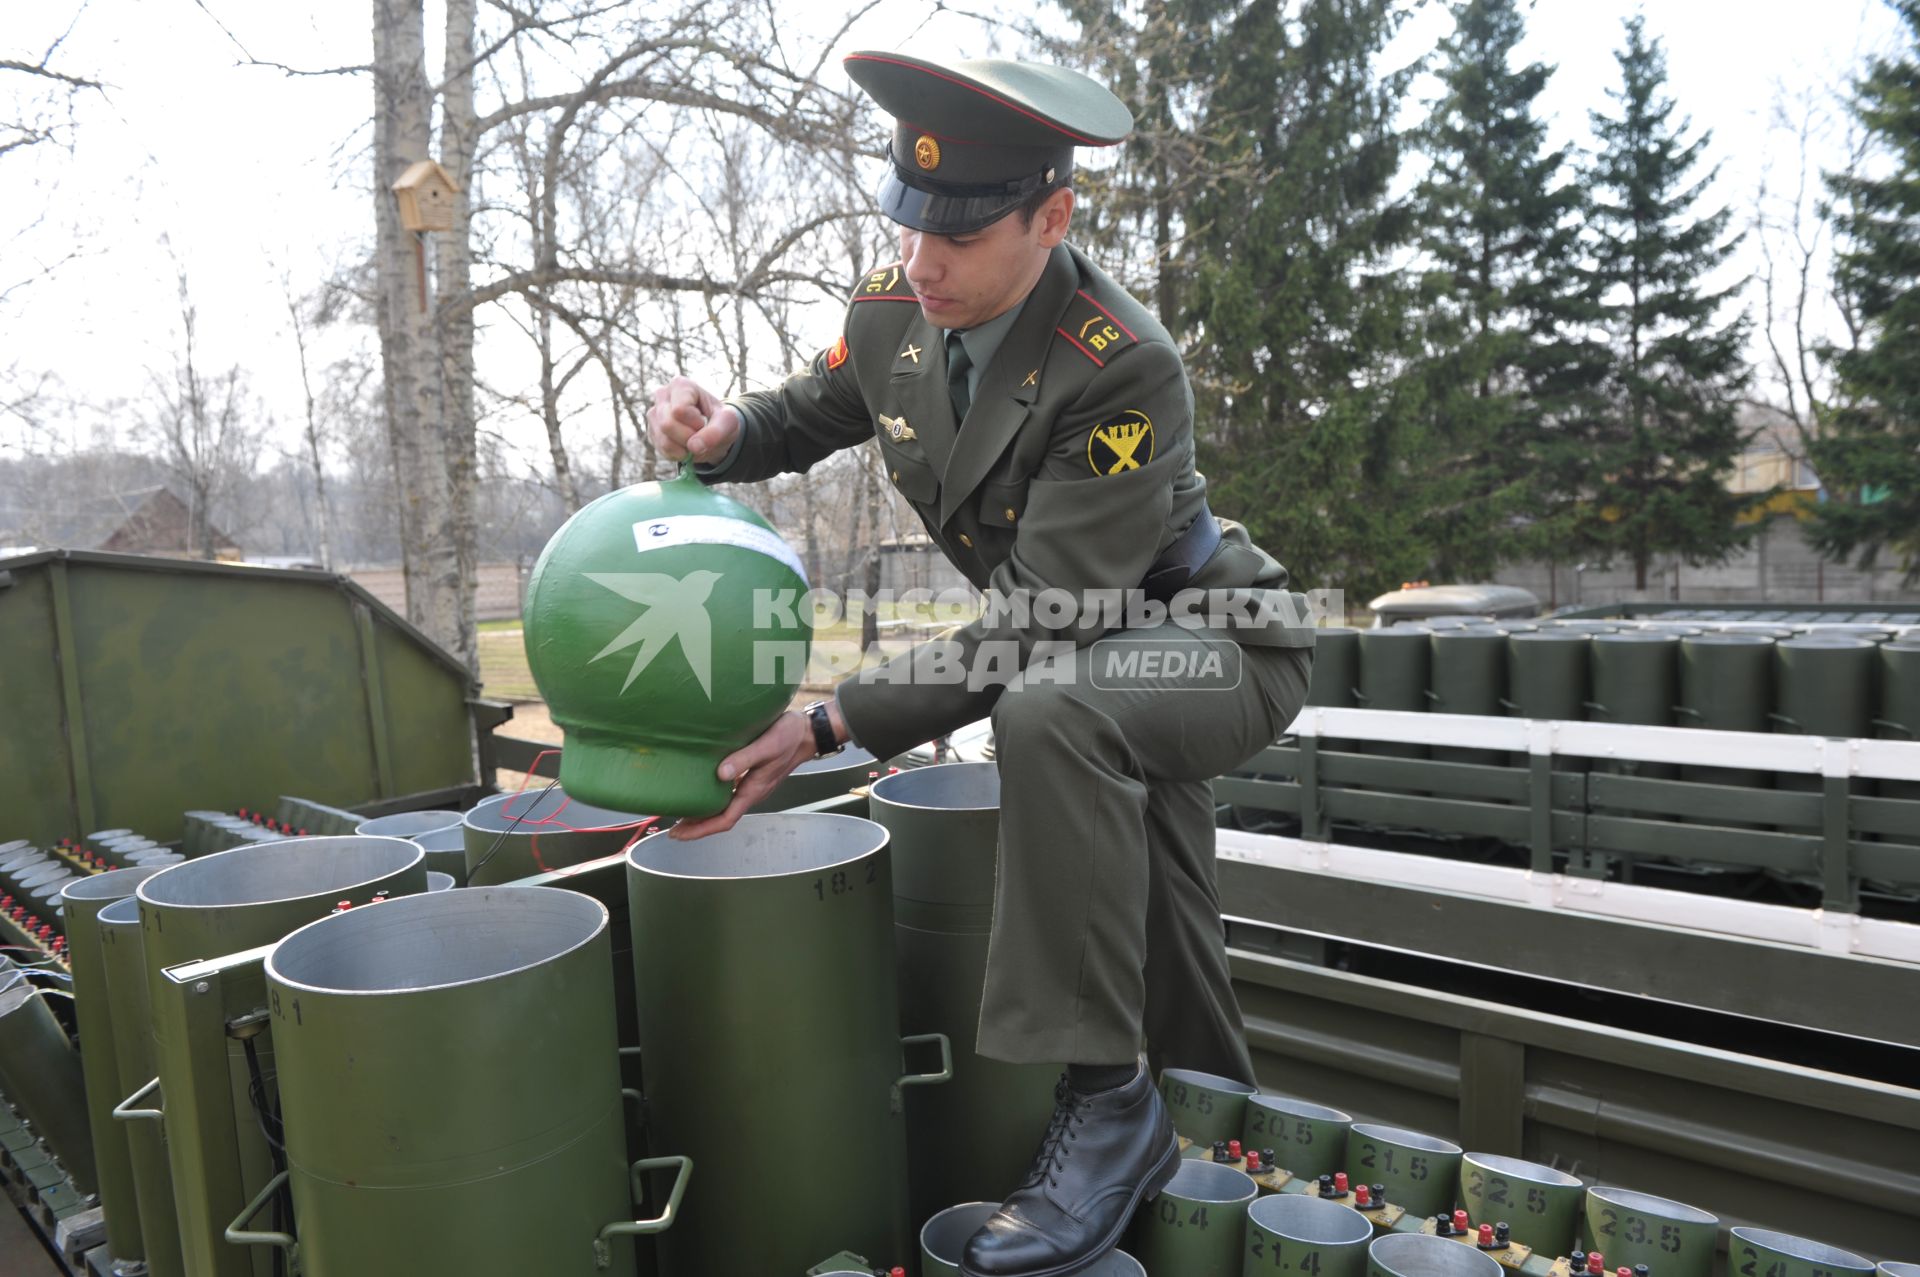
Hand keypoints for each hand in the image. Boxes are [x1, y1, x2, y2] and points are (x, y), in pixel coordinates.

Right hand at [648, 375, 739, 463]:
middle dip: (688, 438)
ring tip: (695, 441)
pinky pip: (662, 450)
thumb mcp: (728, 423)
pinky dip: (678, 454)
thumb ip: (716, 433)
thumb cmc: (720, 420)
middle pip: (667, 425)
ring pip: (663, 440)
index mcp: (680, 385)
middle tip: (701, 436)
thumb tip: (693, 447)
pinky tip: (686, 446)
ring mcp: (654, 414)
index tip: (704, 422)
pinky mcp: (652, 431)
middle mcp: (662, 396)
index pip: (679, 410)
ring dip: (684, 449)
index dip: (695, 424)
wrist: (713, 431)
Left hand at [668, 710, 816, 839]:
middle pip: (721, 818)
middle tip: (673, 829)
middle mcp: (752, 793)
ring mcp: (752, 786)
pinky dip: (712, 798)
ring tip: (682, 813)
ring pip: (724, 807)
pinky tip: (702, 791)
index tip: (680, 833)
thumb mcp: (767, 745)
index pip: (725, 819)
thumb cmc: (789, 737)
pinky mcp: (751, 777)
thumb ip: (744, 759)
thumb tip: (720, 774)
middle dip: (697, 827)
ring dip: (704, 814)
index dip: (701, 830)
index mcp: (754, 790)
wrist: (808, 733)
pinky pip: (729, 795)